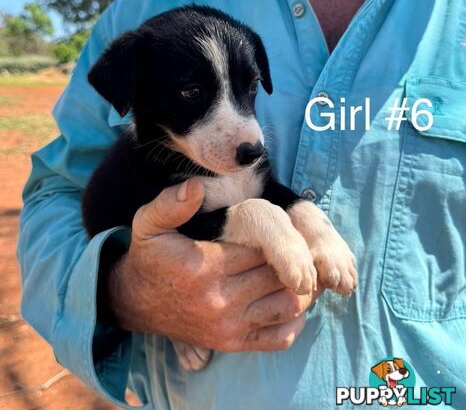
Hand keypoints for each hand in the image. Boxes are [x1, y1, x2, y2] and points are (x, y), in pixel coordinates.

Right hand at [105, 178, 322, 351]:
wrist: (135, 303)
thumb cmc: (150, 259)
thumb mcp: (148, 225)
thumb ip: (170, 204)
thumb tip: (196, 186)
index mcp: (206, 267)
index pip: (263, 249)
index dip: (276, 237)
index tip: (276, 229)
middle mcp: (220, 300)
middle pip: (278, 276)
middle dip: (290, 261)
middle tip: (291, 248)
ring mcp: (228, 326)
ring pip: (287, 305)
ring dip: (298, 288)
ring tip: (293, 271)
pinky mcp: (232, 343)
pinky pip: (279, 337)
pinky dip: (293, 320)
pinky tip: (285, 298)